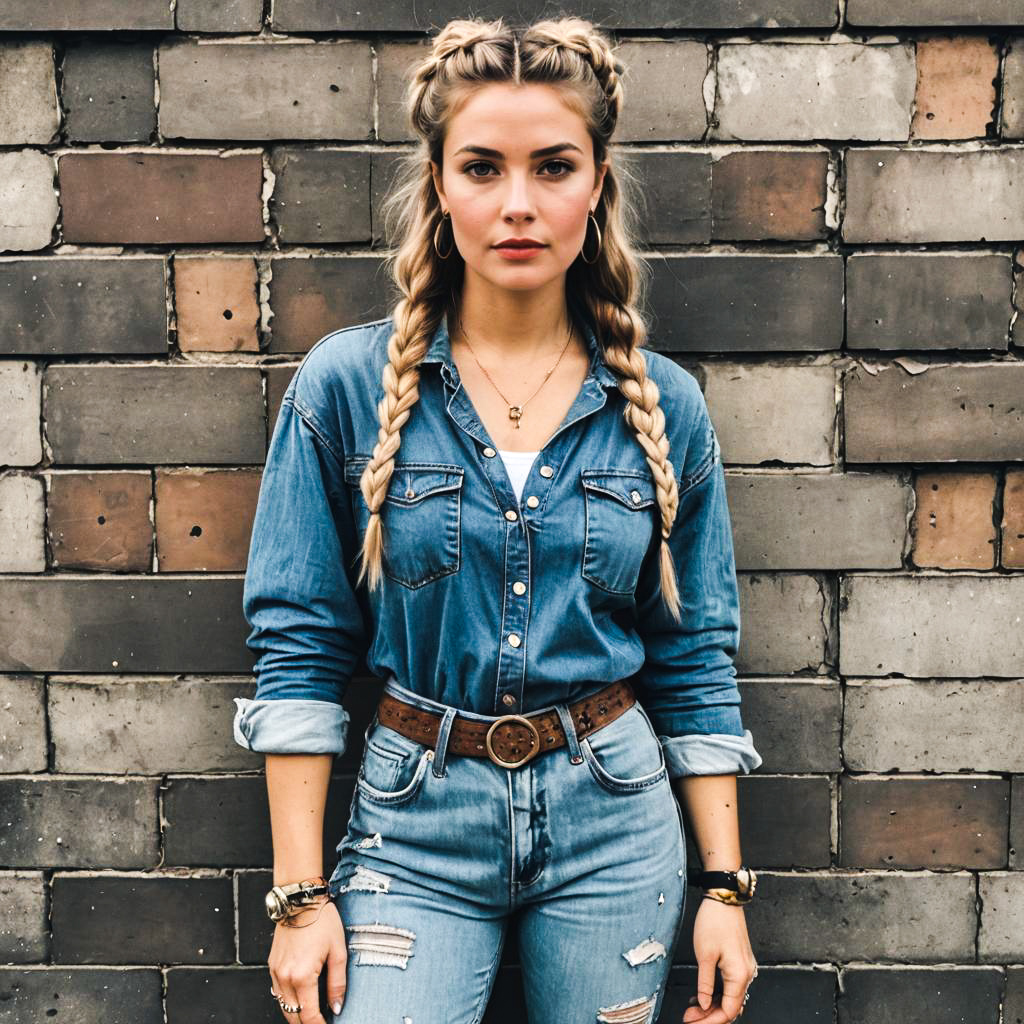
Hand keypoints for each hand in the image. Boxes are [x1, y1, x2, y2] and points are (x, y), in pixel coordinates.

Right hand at [269, 899, 348, 1022]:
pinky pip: (277, 992)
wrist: (300, 900)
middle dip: (307, 1022)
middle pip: (293, 1016)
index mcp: (302, 976)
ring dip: (297, 1014)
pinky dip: (288, 1000)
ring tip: (314, 1011)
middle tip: (322, 1019)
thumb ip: (337, 983)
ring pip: (283, 1006)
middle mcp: (285, 977)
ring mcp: (276, 972)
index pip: (309, 1015)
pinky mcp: (272, 965)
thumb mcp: (338, 951)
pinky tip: (300, 997)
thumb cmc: (322, 921)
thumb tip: (336, 1008)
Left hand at [681, 898, 757, 1023]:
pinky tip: (702, 994)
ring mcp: (744, 967)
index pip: (728, 1011)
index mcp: (740, 975)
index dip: (710, 1021)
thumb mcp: (704, 955)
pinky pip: (731, 985)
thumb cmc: (714, 921)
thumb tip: (703, 1004)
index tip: (692, 1022)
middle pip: (731, 1007)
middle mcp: (747, 973)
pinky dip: (717, 993)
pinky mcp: (739, 961)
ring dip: (712, 1005)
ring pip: (731, 997)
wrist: (723, 898)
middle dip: (709, 1015)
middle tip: (689, 1016)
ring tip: (692, 1007)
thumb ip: (705, 983)